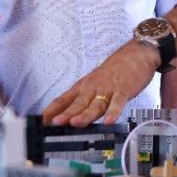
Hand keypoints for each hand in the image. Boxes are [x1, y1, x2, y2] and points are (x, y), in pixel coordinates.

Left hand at [44, 41, 160, 126]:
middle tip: (55, 123)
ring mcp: (108, 89)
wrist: (137, 53)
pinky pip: (118, 102)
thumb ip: (82, 100)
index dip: (51, 111)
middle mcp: (92, 88)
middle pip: (77, 103)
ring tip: (75, 123)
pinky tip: (109, 120)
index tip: (40, 122)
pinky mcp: (123, 90)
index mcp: (83, 87)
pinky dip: (114, 111)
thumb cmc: (115, 70)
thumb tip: (68, 116)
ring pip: (95, 104)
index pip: (63, 100)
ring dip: (85, 114)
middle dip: (66, 114)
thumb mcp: (94, 82)